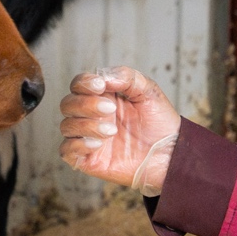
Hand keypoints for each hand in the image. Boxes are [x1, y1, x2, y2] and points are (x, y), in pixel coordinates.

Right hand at [59, 66, 180, 194]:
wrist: (170, 154)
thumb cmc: (160, 123)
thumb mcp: (148, 91)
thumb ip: (126, 77)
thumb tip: (102, 76)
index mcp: (103, 97)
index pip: (79, 84)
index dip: (84, 82)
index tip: (100, 86)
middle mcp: (92, 116)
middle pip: (68, 104)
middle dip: (85, 104)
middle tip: (110, 109)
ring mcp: (88, 137)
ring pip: (66, 126)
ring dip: (86, 125)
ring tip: (112, 131)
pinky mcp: (87, 159)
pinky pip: (67, 150)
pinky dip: (78, 144)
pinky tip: (98, 144)